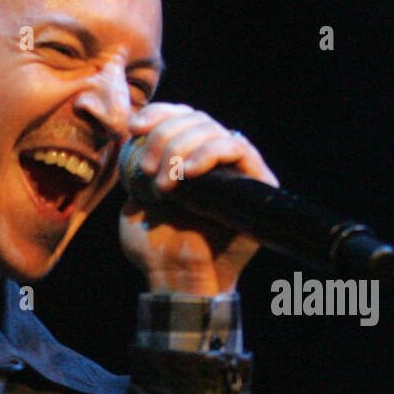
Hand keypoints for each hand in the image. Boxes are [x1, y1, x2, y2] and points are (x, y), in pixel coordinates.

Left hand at [118, 102, 278, 294]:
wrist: (178, 279)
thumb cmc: (155, 249)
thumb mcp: (135, 203)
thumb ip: (138, 171)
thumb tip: (135, 138)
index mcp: (185, 159)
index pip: (179, 118)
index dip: (159, 114)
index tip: (135, 127)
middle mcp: (213, 160)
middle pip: (194, 119)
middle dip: (164, 137)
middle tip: (146, 170)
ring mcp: (236, 170)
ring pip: (213, 130)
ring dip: (181, 148)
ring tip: (163, 183)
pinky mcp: (258, 182)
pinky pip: (238, 148)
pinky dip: (209, 153)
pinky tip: (187, 172)